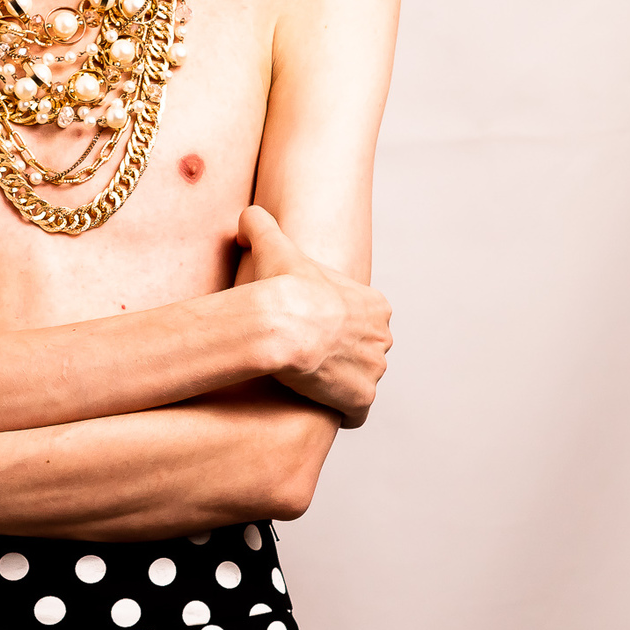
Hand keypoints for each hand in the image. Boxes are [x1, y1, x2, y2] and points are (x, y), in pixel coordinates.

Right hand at [237, 207, 391, 427]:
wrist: (280, 327)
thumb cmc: (281, 286)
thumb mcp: (272, 244)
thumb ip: (260, 225)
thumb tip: (246, 217)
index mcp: (374, 305)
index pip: (361, 319)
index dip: (335, 325)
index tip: (310, 328)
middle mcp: (383, 338)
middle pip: (364, 351)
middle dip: (342, 356)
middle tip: (306, 357)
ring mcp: (375, 371)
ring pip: (359, 381)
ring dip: (339, 384)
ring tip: (307, 381)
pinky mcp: (361, 400)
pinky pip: (355, 412)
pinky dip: (341, 411)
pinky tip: (317, 405)